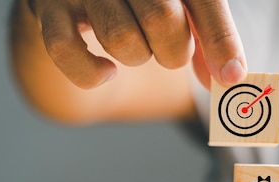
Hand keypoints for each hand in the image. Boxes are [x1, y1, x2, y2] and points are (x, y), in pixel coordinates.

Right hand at [27, 0, 245, 88]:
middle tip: (169, 52)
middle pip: (162, 19)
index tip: (230, 76)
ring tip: (136, 47)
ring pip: (121, 40)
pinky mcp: (48, 7)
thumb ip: (205, 37)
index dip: (220, 40)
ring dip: (136, 58)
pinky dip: (92, 74)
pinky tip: (107, 72)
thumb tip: (229, 76)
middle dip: (173, 52)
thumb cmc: (139, 2)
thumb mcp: (179, 8)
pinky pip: (67, 51)